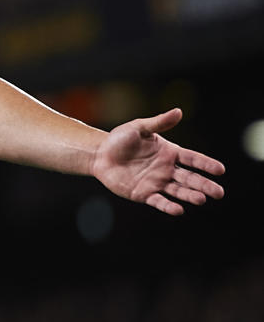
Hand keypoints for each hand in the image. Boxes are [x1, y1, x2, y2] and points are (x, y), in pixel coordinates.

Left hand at [90, 108, 225, 214]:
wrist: (99, 154)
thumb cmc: (119, 139)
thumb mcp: (139, 128)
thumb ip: (159, 123)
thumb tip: (178, 111)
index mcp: (170, 152)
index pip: (193, 159)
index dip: (206, 164)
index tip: (220, 170)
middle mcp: (167, 169)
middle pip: (190, 178)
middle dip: (204, 185)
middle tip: (219, 193)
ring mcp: (157, 182)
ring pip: (178, 191)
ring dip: (190, 195)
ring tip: (201, 199)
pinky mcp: (144, 194)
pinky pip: (159, 201)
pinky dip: (169, 206)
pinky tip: (179, 210)